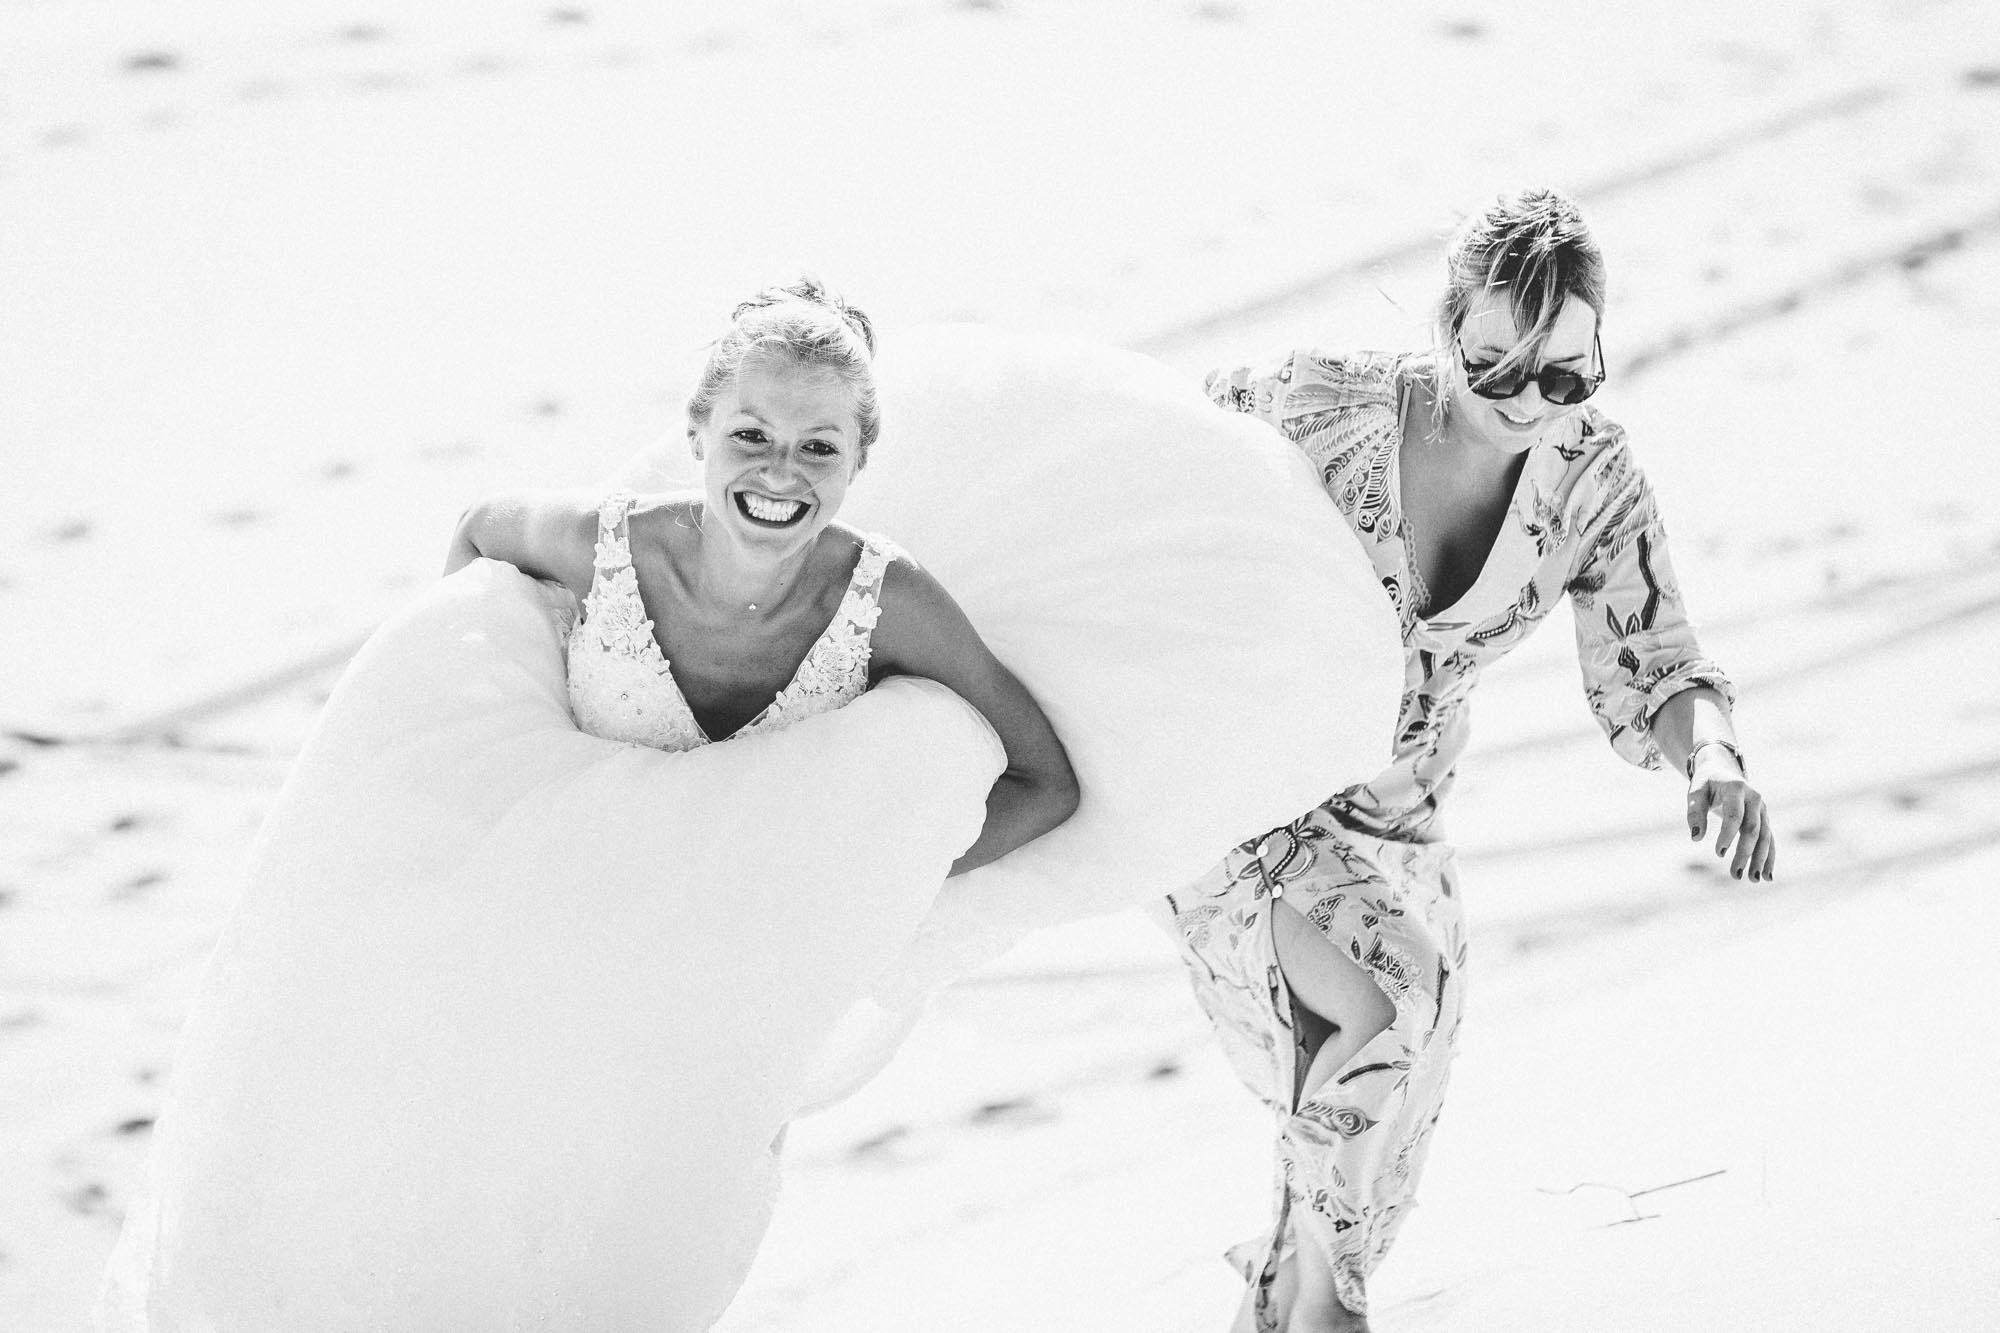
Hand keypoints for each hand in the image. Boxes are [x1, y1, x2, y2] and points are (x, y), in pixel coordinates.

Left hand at [1687, 751, 1774, 881]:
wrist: (1723, 771)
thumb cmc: (1706, 784)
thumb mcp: (1695, 792)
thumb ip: (1694, 812)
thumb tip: (1696, 838)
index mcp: (1737, 789)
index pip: (1735, 815)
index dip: (1728, 835)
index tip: (1718, 853)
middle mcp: (1755, 799)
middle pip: (1753, 830)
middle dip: (1745, 853)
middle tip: (1734, 875)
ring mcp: (1763, 810)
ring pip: (1766, 837)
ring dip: (1761, 860)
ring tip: (1753, 880)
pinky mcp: (1765, 820)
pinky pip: (1770, 840)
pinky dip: (1770, 858)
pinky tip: (1768, 876)